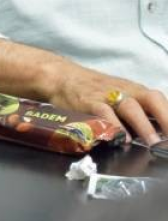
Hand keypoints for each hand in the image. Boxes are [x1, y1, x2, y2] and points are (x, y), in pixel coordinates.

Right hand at [46, 69, 167, 145]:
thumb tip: (157, 137)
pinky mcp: (88, 101)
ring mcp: (107, 95)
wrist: (62, 77)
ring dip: (144, 126)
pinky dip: (114, 125)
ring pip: (130, 107)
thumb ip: (138, 115)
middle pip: (152, 100)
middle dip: (166, 119)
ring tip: (153, 144)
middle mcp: (125, 91)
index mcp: (136, 91)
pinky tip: (121, 139)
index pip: (160, 101)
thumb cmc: (95, 92)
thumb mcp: (120, 97)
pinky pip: (104, 112)